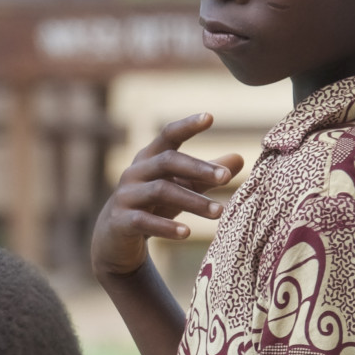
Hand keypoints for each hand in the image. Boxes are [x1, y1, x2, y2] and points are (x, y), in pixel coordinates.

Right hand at [91, 114, 244, 276]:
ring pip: (160, 191)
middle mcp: (135, 171)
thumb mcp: (180, 187)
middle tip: (226, 178)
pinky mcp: (120, 221)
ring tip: (220, 212)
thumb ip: (206, 174)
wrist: (114, 237)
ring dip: (193, 201)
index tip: (210, 117)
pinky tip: (187, 233)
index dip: (187, 125)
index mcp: (150, 158)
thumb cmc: (153, 205)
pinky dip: (167, 227)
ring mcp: (125, 196)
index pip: (168, 135)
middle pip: (168, 161)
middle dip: (199, 168)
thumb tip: (240, 158)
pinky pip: (144, 221)